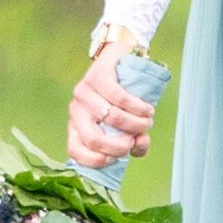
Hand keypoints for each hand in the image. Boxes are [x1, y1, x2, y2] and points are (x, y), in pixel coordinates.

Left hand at [66, 41, 159, 168]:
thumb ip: (134, 142)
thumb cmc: (121, 100)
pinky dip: (138, 107)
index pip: (75, 150)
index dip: (98, 161)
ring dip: (136, 124)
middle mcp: (76, 110)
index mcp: (76, 126)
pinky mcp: (98, 76)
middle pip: (93, 139)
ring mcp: (84, 92)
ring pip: (111, 117)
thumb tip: (139, 145)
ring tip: (147, 121)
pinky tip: (147, 110)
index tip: (117, 159)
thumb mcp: (125, 125)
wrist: (120, 61)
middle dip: (120, 146)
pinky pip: (119, 97)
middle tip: (135, 140)